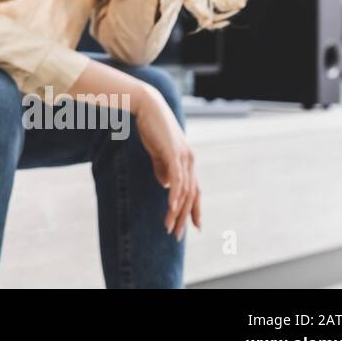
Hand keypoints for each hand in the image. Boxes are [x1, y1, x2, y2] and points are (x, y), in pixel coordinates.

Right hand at [135, 87, 201, 239]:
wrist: (147, 106)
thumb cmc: (151, 126)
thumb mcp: (157, 151)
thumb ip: (163, 168)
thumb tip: (167, 186)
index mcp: (186, 160)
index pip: (194, 189)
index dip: (194, 208)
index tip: (192, 226)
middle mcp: (190, 160)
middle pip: (192, 195)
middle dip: (185, 216)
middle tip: (177, 234)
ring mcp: (184, 157)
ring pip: (185, 191)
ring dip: (177, 211)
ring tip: (169, 225)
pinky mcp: (175, 154)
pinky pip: (177, 179)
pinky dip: (175, 195)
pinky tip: (171, 207)